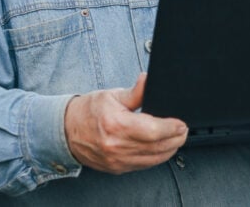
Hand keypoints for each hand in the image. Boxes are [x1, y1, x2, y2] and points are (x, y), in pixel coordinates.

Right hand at [64, 73, 187, 173]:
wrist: (66, 130)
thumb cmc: (88, 111)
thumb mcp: (112, 95)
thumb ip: (135, 92)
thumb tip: (148, 80)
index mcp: (116, 124)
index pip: (153, 131)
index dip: (171, 128)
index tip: (181, 124)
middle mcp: (116, 146)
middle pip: (157, 147)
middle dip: (176, 139)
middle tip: (183, 130)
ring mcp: (117, 160)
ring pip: (153, 159)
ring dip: (169, 150)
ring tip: (176, 138)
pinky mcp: (117, 168)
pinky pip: (144, 165)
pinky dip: (156, 157)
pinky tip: (161, 148)